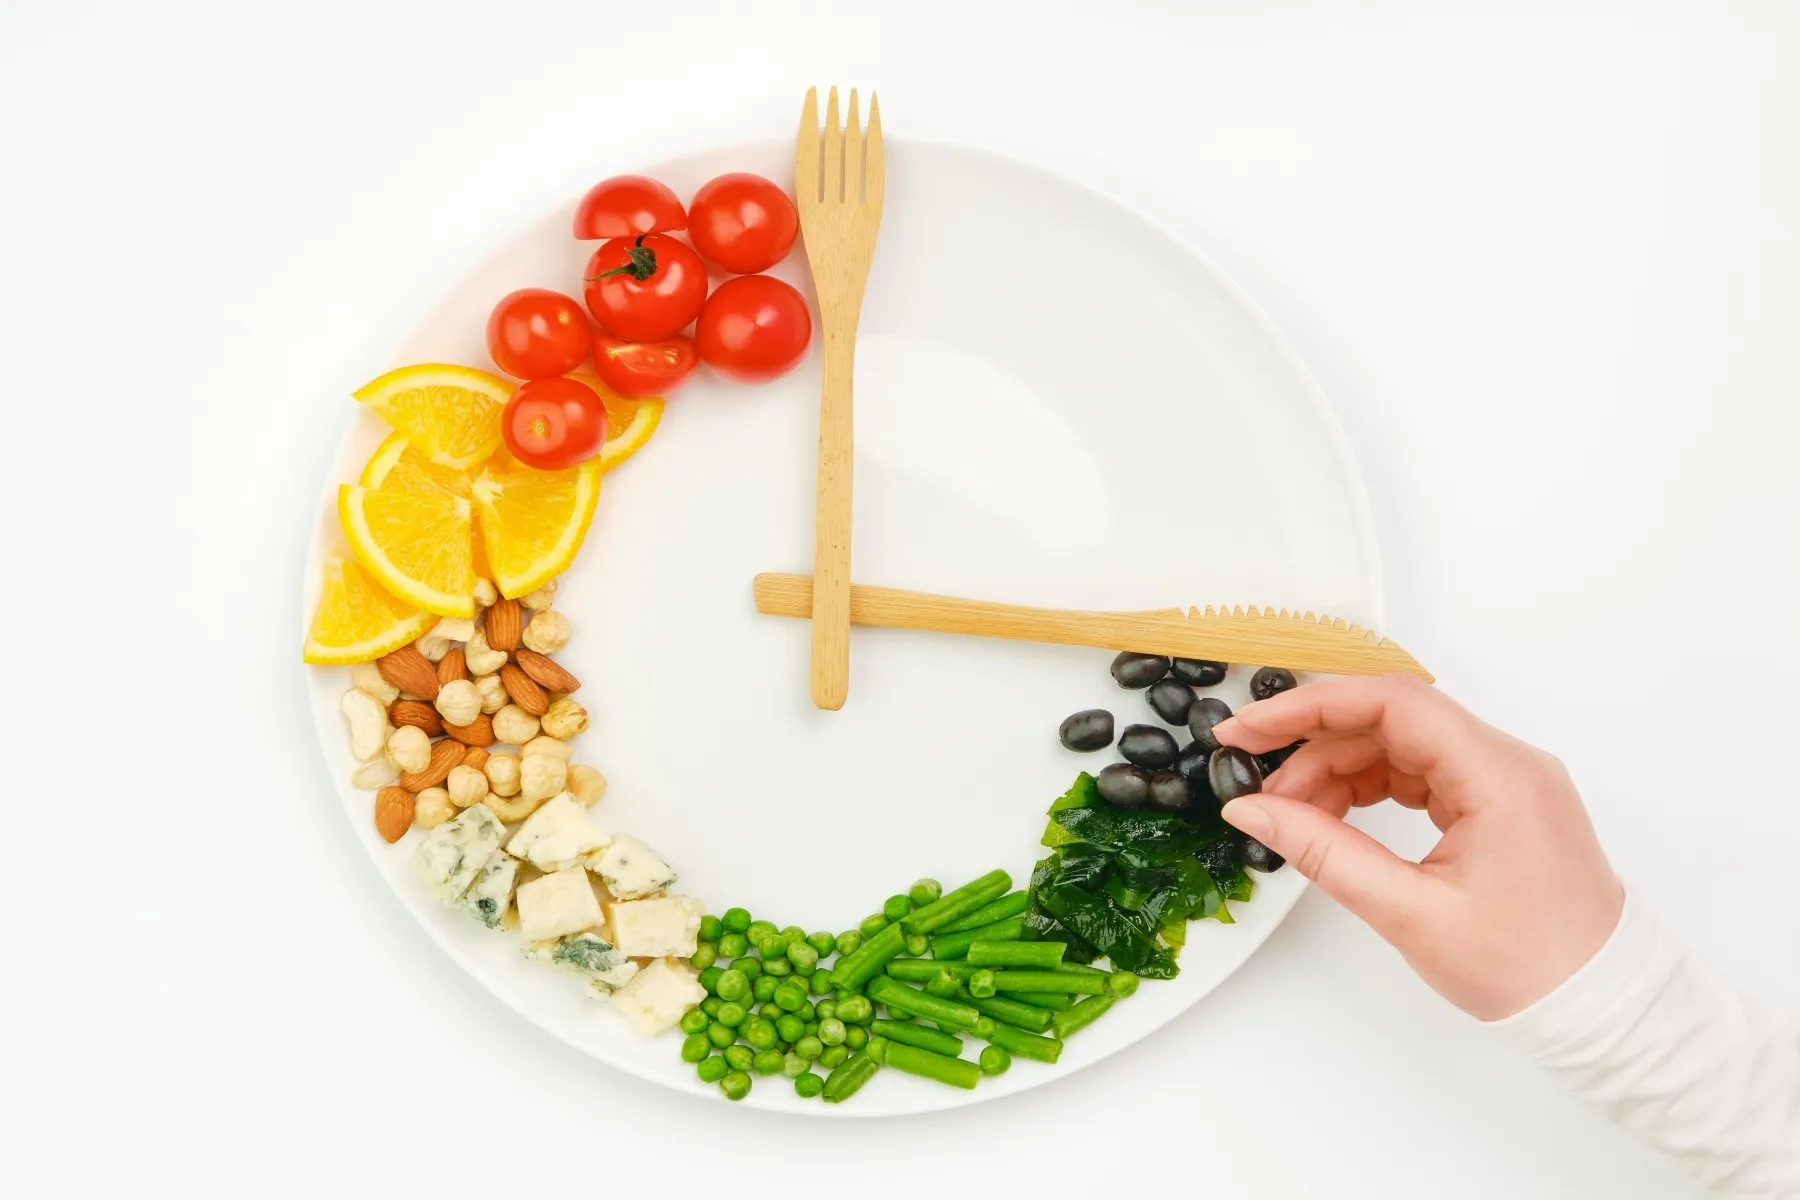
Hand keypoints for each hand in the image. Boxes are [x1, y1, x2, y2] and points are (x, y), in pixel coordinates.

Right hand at [1213, 675, 1623, 1020]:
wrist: (1603, 1007)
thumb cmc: (1524, 969)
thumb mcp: (1410, 914)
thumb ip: (1324, 853)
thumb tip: (1251, 810)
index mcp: (1498, 775)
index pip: (1390, 702)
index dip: (1308, 706)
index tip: (1247, 729)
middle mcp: (1507, 760)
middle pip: (1390, 717)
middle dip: (1314, 742)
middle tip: (1254, 782)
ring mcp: (1505, 779)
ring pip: (1400, 743)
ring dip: (1337, 768)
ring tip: (1289, 814)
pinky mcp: (1499, 803)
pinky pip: (1421, 771)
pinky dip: (1369, 786)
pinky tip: (1331, 818)